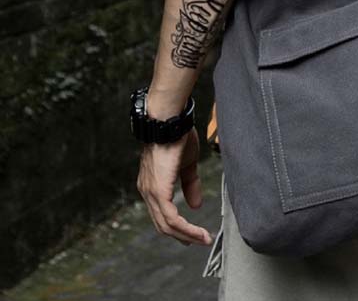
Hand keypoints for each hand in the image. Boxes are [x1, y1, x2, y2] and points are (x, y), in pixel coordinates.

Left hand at [137, 126, 212, 245]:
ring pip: (166, 225)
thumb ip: (190, 184)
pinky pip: (171, 217)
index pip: (161, 213)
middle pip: (162, 224)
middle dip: (182, 236)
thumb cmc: (178, 136)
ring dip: (186, 235)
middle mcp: (147, 191)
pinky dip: (185, 228)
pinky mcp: (158, 191)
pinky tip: (196, 231)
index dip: (177, 227)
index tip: (191, 235)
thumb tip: (195, 205)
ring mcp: (150, 192)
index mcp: (152, 184)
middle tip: (199, 242)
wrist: (170, 122)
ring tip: (203, 239)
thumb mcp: (187, 164)